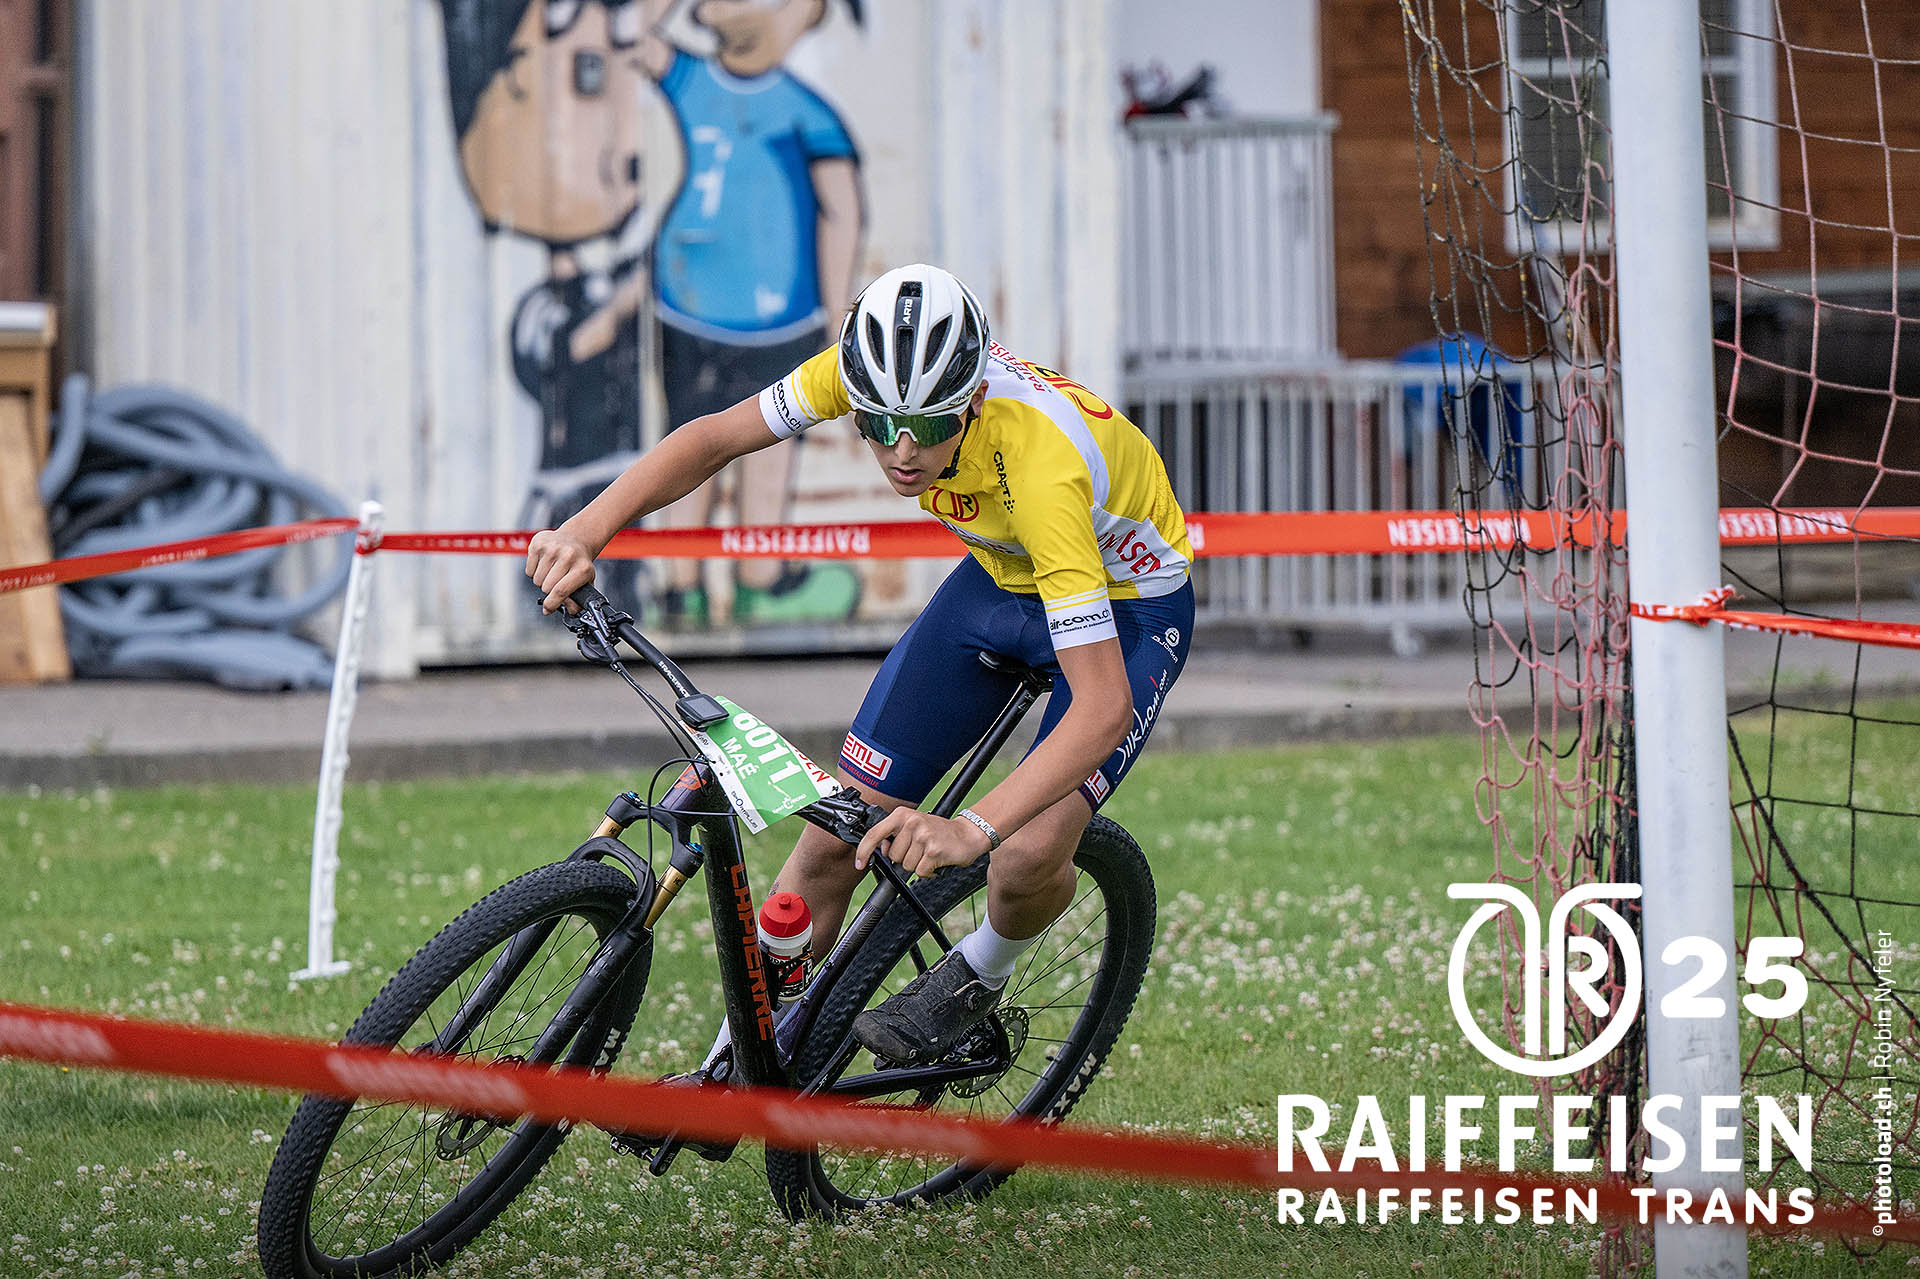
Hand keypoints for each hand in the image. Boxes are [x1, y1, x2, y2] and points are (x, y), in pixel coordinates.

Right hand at [526, 528, 597, 613]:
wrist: (576, 540)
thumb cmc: (579, 564)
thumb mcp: (585, 581)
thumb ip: (578, 599)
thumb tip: (570, 611)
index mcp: (582, 568)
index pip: (561, 591)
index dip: (552, 604)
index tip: (548, 609)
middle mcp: (568, 556)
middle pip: (546, 587)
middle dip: (549, 591)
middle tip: (556, 583)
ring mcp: (552, 548)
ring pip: (537, 580)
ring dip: (542, 581)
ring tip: (552, 572)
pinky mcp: (539, 543)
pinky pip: (529, 570)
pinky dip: (534, 572)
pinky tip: (545, 565)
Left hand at [855, 807, 994, 877]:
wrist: (968, 834)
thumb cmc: (939, 832)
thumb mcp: (914, 826)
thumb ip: (895, 836)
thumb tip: (882, 850)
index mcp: (902, 815)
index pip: (875, 833)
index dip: (864, 851)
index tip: (860, 863)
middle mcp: (911, 822)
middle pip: (893, 856)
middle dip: (904, 858)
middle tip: (919, 850)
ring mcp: (923, 836)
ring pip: (906, 865)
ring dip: (917, 865)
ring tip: (929, 854)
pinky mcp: (933, 850)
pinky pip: (920, 871)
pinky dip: (928, 872)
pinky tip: (936, 861)